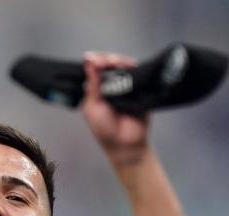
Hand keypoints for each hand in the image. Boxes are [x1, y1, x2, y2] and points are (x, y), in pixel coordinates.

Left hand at [81, 51, 150, 166]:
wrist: (125, 144)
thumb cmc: (105, 129)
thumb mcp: (92, 106)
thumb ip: (92, 84)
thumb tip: (88, 61)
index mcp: (96, 89)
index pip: (95, 68)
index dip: (95, 60)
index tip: (92, 58)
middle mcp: (110, 85)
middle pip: (110, 64)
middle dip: (108, 59)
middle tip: (108, 61)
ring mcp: (125, 86)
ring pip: (124, 67)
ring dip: (121, 62)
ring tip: (117, 63)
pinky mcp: (140, 89)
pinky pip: (138, 75)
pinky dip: (134, 70)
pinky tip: (130, 67)